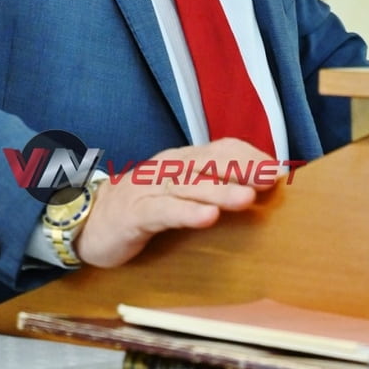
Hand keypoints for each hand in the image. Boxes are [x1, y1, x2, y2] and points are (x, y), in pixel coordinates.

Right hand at [75, 137, 278, 268]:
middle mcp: (169, 168)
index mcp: (183, 161)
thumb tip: (258, 188)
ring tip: (248, 197)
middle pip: (211, 163)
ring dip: (221, 190)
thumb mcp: (180, 192)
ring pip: (190, 185)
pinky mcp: (135, 214)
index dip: (251, 158)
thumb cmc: (143, 206)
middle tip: (274, 179)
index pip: (222, 149)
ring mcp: (151, 189)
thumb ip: (211, 186)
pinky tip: (207, 218)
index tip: (281, 171)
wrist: (88, 219)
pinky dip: (186, 213)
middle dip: (244, 169)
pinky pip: (164, 211)